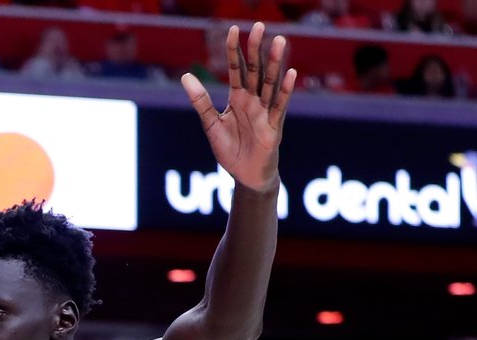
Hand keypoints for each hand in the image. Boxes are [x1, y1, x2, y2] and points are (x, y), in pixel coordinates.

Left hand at [181, 22, 295, 191]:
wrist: (245, 176)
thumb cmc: (231, 149)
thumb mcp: (211, 124)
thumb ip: (201, 101)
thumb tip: (185, 76)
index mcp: (238, 98)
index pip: (236, 69)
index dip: (234, 51)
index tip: (233, 29)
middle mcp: (253, 101)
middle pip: (255, 71)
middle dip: (256, 49)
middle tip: (259, 25)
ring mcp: (265, 112)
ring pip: (270, 84)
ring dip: (275, 63)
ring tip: (279, 41)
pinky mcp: (273, 128)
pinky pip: (279, 107)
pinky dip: (285, 91)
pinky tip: (291, 74)